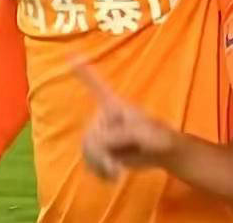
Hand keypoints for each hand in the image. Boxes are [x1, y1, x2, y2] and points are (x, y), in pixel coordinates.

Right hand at [73, 61, 176, 179]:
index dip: (83, 72)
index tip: (70, 56)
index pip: (96, 86)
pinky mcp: (103, 150)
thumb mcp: (142, 133)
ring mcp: (102, 134)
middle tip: (115, 164)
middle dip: (100, 153)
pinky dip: (100, 172)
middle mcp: (104, 117)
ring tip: (116, 171)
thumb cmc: (157, 135)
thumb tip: (101, 145)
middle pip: (89, 136)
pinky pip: (89, 161)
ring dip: (99, 164)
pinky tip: (113, 176)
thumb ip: (119, 135)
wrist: (162, 153)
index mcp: (114, 106)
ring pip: (87, 150)